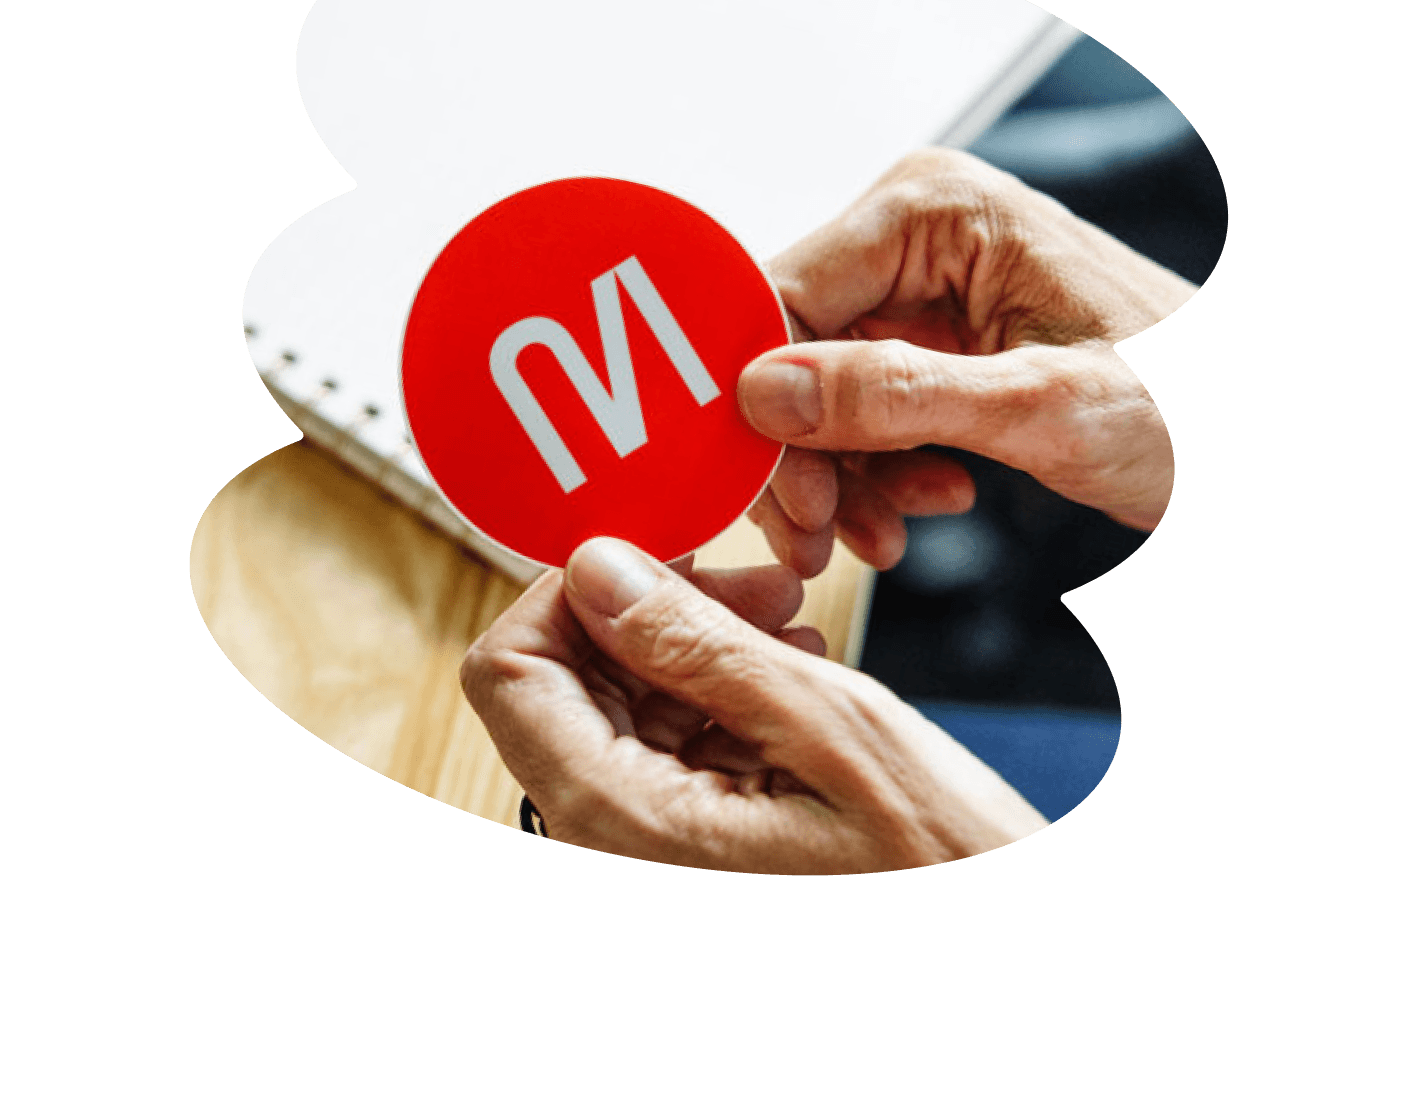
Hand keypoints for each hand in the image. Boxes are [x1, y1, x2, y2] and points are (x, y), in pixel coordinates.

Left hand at [461, 538, 1046, 873]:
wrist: (994, 951)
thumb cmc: (938, 874)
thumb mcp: (830, 731)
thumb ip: (699, 646)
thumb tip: (599, 568)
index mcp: (619, 822)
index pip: (507, 672)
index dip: (570, 590)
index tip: (656, 549)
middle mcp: (608, 847)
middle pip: (563, 681)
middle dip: (654, 612)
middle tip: (758, 586)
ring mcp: (643, 853)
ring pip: (617, 705)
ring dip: (696, 648)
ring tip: (793, 629)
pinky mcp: (681, 850)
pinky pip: (662, 747)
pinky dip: (718, 696)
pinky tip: (790, 676)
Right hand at [738, 148, 1197, 572]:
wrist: (1259, 435)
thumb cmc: (1191, 403)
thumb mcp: (1043, 407)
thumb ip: (900, 394)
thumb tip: (763, 391)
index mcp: (932, 209)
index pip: (784, 295)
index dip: (762, 400)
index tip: (776, 491)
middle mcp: (915, 235)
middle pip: (792, 348)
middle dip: (802, 453)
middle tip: (819, 537)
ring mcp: (923, 289)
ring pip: (818, 390)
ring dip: (840, 475)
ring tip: (881, 536)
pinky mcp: (935, 343)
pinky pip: (862, 409)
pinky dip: (877, 471)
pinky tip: (927, 503)